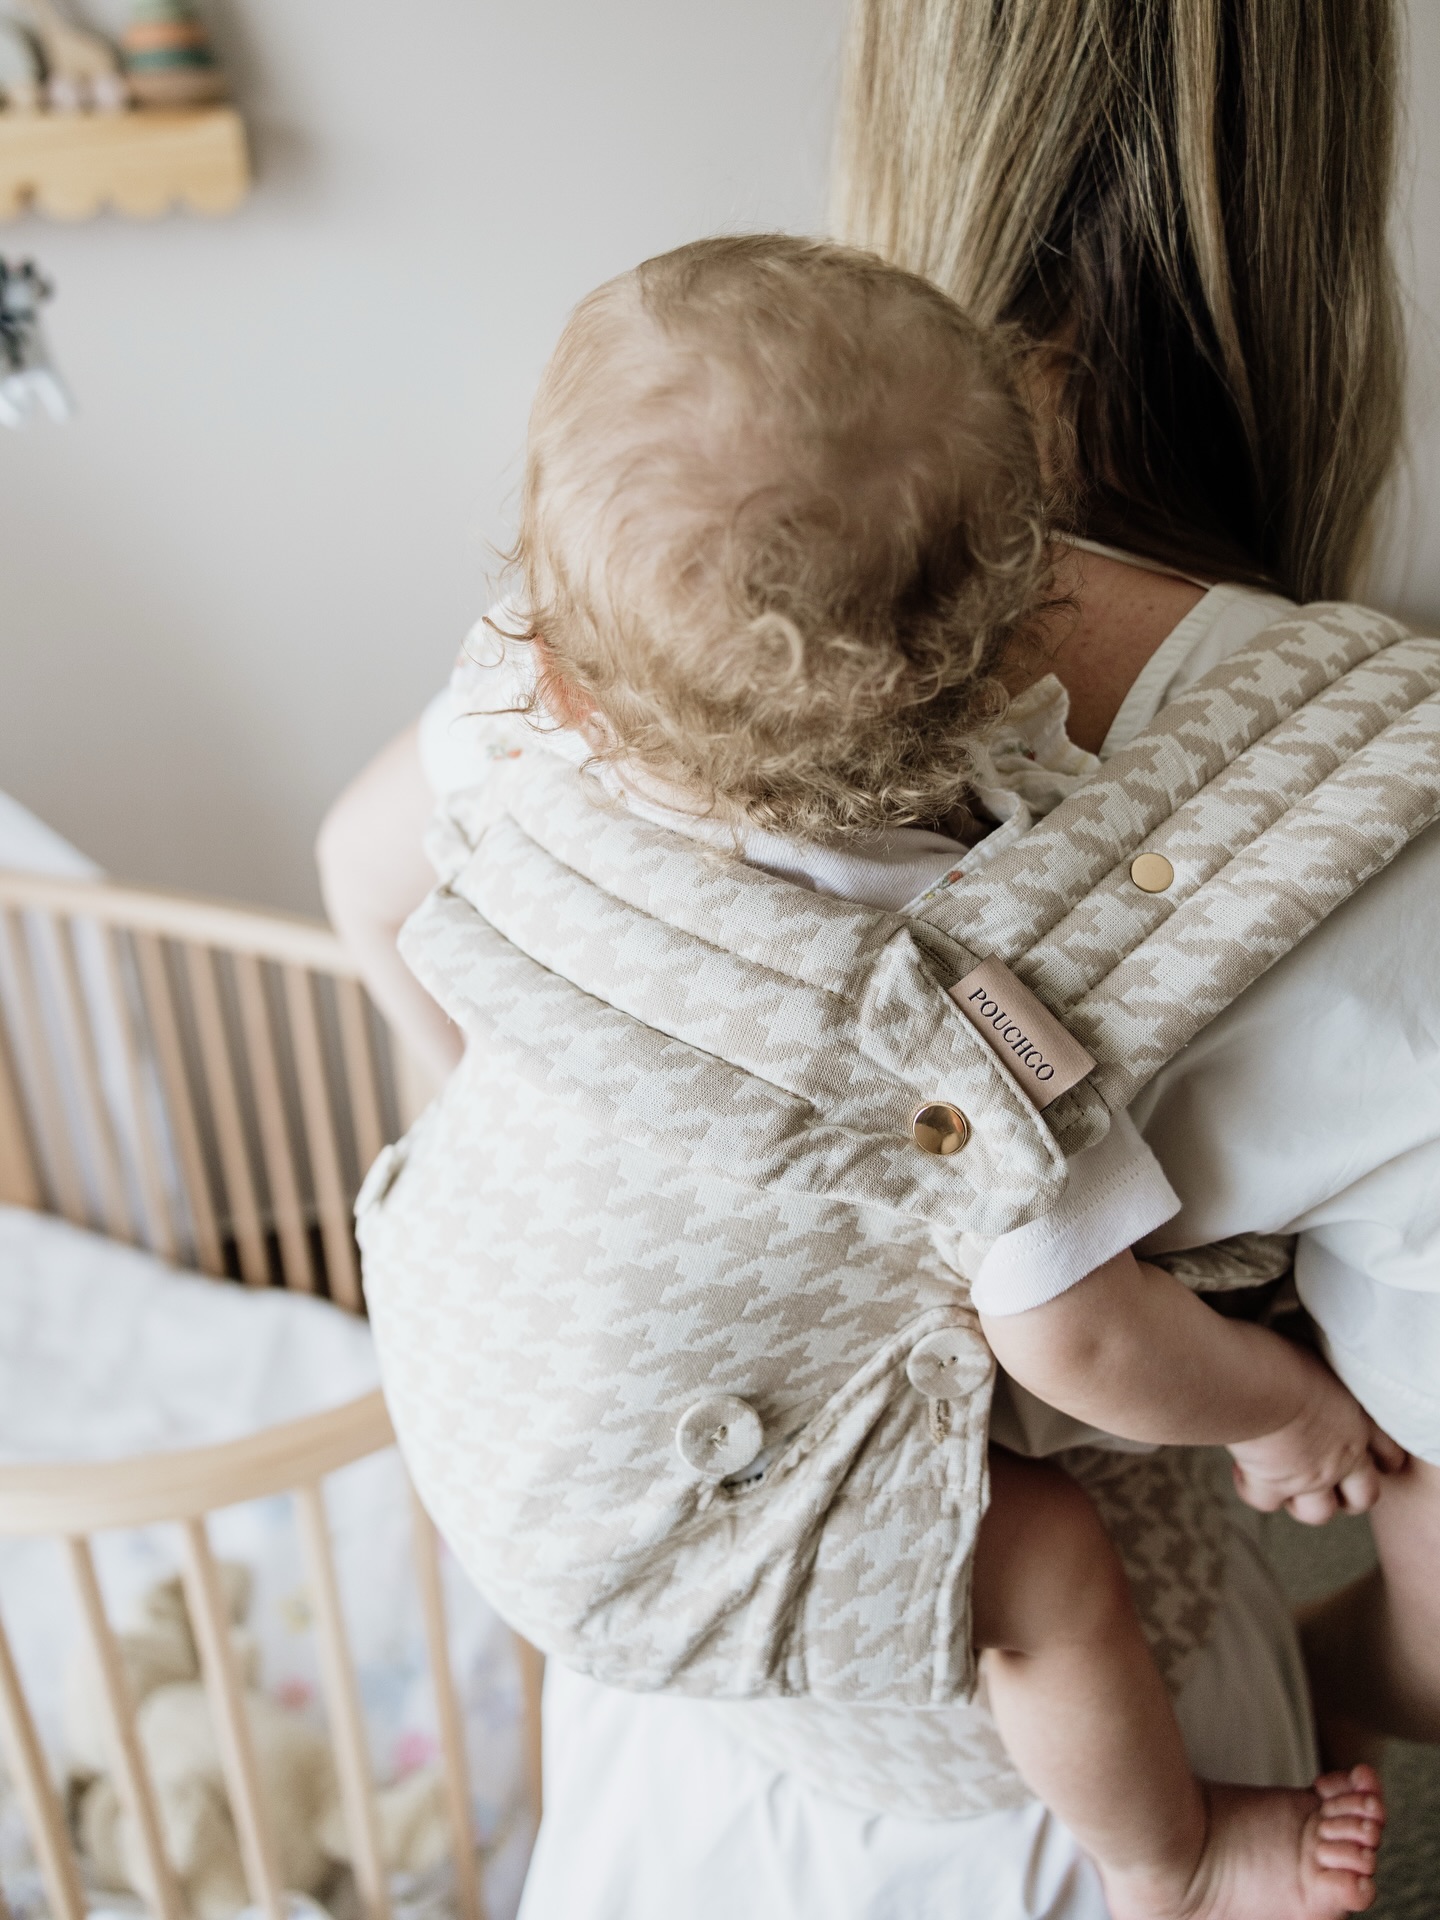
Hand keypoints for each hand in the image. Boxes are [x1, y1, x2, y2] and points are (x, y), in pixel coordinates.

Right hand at [1228, 1352, 1406, 1523]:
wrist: (1251, 1380)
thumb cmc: (1278, 1356)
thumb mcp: (1314, 1358)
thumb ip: (1321, 1380)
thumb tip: (1307, 1371)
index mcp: (1356, 1420)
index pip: (1388, 1452)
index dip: (1380, 1457)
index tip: (1366, 1453)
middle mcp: (1341, 1455)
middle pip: (1363, 1496)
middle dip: (1348, 1495)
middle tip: (1326, 1478)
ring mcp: (1309, 1476)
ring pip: (1319, 1513)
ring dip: (1303, 1502)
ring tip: (1284, 1480)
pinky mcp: (1273, 1484)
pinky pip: (1266, 1502)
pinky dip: (1253, 1489)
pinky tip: (1243, 1469)